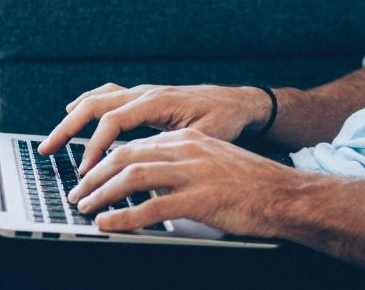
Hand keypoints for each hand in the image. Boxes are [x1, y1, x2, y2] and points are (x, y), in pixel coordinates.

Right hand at [38, 82, 271, 172]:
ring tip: (52, 139)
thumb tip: (150, 167)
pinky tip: (73, 111)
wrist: (238, 102)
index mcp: (157, 102)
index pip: (113, 122)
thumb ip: (175, 148)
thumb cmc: (224, 120)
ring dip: (71, 117)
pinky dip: (86, 104)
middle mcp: (144, 93)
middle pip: (94, 105)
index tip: (85, 171)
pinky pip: (107, 97)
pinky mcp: (142, 98)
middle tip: (46, 150)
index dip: (94, 147)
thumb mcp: (205, 138)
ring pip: (96, 99)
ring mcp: (141, 93)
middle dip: (67, 128)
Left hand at [67, 127, 303, 235]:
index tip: (88, 177)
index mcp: (188, 139)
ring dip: (103, 193)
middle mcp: (187, 149)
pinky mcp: (201, 199)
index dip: (105, 161)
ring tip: (85, 208)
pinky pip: (153, 207)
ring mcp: (194, 173)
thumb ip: (181, 168)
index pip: (135, 145)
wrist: (287, 196)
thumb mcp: (212, 164)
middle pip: (127, 156)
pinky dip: (125, 216)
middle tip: (78, 194)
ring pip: (134, 177)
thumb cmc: (252, 186)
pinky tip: (109, 224)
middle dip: (95, 175)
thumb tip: (148, 187)